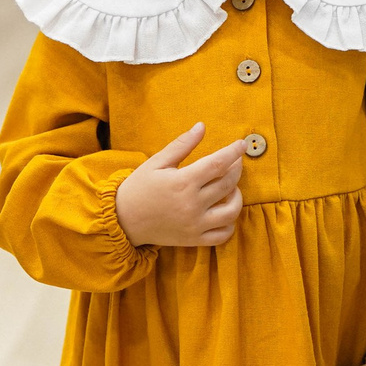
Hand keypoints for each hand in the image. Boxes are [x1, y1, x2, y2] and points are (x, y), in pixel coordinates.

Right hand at [115, 124, 246, 247]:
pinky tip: (224, 211)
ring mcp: (195, 224)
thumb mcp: (156, 162)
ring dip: (237, 196)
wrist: (123, 220)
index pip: (218, 163)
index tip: (241, 144)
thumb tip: (202, 127)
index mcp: (183, 182)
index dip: (233, 152)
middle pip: (227, 183)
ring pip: (231, 211)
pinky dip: (230, 224)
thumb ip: (181, 145)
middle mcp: (192, 204)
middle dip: (236, 168)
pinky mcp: (194, 239)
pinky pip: (223, 235)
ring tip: (231, 188)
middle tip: (234, 161)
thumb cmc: (139, 188)